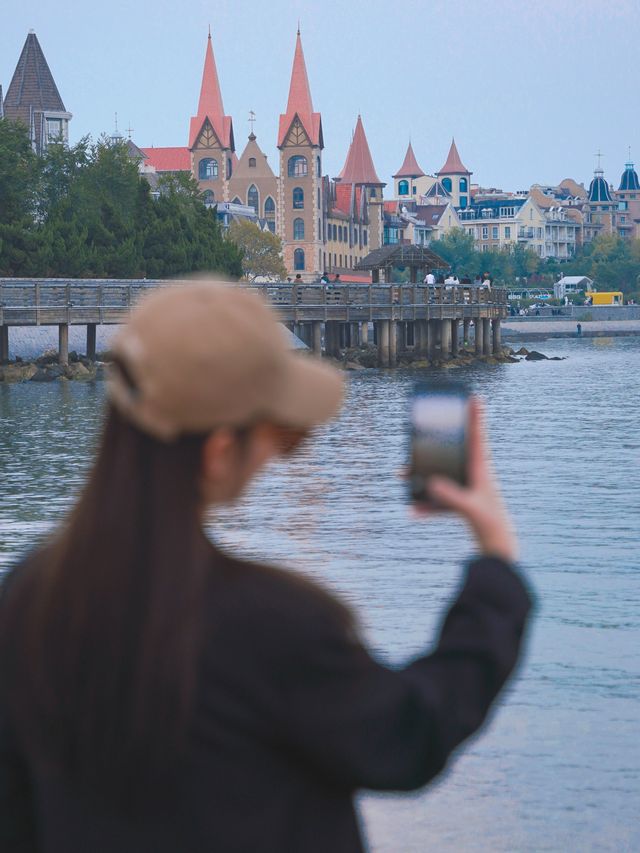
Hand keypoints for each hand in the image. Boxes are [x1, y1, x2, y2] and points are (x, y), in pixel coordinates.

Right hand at [422, 398, 518, 563]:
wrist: (495, 544)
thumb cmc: (489, 523)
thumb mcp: (469, 509)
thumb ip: (451, 496)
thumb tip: (430, 483)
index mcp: (480, 468)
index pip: (477, 436)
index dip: (476, 416)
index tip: (475, 397)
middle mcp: (472, 473)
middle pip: (452, 451)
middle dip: (435, 444)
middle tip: (422, 431)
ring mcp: (465, 486)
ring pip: (439, 474)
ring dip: (421, 475)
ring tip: (401, 474)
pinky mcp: (459, 499)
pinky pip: (437, 497)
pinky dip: (425, 505)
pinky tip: (412, 513)